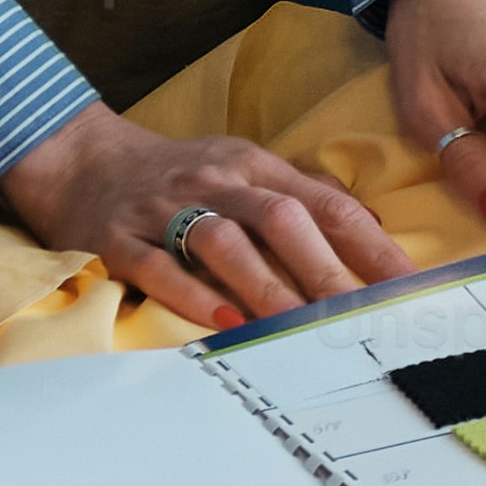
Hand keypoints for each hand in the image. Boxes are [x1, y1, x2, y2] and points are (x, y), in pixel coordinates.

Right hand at [13, 103, 413, 329]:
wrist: (81, 160)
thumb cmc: (178, 173)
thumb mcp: (242, 167)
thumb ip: (300, 195)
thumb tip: (372, 231)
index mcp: (252, 165)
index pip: (323, 203)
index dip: (368, 244)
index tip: (404, 285)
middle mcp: (214, 181)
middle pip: (279, 220)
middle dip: (324, 271)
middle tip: (357, 317)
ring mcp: (165, 208)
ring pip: (222, 242)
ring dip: (264, 285)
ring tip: (296, 325)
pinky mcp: (118, 238)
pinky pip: (157, 265)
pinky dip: (190, 294)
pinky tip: (222, 321)